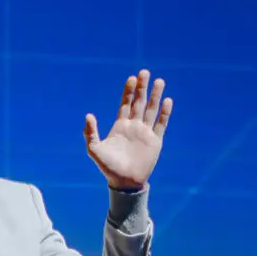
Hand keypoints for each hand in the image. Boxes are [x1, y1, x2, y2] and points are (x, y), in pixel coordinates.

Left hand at [84, 69, 169, 189]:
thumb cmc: (108, 168)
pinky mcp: (155, 141)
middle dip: (142, 87)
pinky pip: (161, 124)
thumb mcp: (94, 150)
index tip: (131, 78)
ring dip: (156, 96)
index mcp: (120, 125)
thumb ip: (90, 133)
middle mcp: (134, 126)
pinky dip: (165, 113)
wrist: (124, 183)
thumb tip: (88, 115)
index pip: (125, 103)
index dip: (128, 91)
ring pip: (152, 110)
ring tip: (160, 81)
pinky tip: (167, 101)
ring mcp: (145, 132)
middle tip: (144, 72)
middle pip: (139, 102)